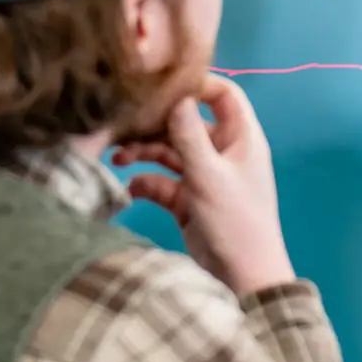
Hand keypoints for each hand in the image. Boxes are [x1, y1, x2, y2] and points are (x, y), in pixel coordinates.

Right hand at [112, 74, 295, 294]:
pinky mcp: (189, 200)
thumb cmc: (234, 221)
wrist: (243, 277)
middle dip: (156, 124)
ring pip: (171, 152)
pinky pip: (164, 182)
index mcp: (241, 138)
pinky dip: (147, 182)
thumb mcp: (209, 175)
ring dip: (145, 152)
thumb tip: (176, 95)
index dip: (196, 84)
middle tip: (123, 125)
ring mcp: (206, 176)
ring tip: (118, 156)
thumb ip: (189, 135)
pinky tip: (131, 189)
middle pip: (187, 122)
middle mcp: (224, 151)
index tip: (161, 84)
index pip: (223, 94)